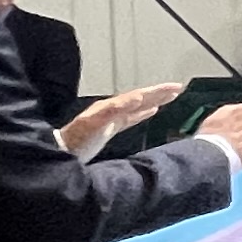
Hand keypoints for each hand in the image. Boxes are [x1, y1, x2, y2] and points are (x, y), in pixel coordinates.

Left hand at [59, 82, 183, 157]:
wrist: (63, 153)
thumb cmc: (78, 140)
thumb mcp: (96, 123)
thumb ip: (115, 110)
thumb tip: (138, 98)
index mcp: (111, 107)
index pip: (139, 96)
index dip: (157, 92)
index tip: (175, 88)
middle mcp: (112, 110)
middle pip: (140, 98)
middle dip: (158, 93)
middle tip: (178, 88)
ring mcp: (111, 118)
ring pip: (138, 106)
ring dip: (154, 101)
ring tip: (169, 97)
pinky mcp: (110, 128)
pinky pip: (132, 118)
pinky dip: (143, 113)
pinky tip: (151, 112)